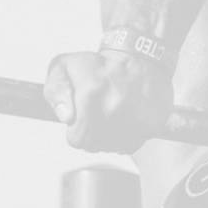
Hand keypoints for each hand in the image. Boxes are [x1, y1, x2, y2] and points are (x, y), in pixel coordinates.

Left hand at [43, 50, 172, 152]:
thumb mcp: (64, 67)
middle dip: (91, 134)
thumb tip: (66, 117)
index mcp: (91, 95)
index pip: (76, 139)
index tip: (81, 117)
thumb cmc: (99, 66)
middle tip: (95, 115)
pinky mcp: (151, 125)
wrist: (139, 59)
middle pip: (93, 146)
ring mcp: (135, 119)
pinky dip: (126, 137)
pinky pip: (130, 145)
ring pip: (111, 148)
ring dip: (108, 137)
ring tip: (111, 115)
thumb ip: (56, 92)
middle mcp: (114, 109)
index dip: (76, 130)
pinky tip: (124, 119)